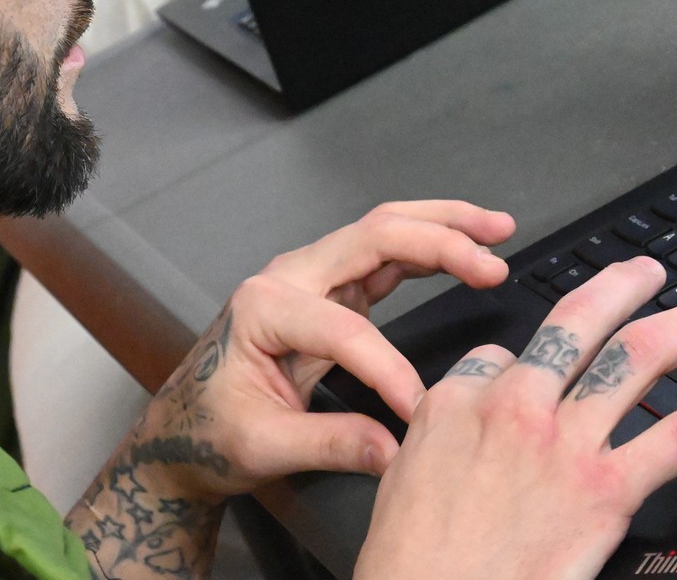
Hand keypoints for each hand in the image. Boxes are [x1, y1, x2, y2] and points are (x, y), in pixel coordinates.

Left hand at [68, 200, 513, 577]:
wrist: (180, 428)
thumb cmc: (206, 430)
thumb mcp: (262, 446)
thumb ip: (331, 444)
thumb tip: (395, 449)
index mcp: (264, 306)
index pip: (346, 328)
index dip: (390, 369)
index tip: (421, 410)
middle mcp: (287, 278)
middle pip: (373, 236)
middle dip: (439, 240)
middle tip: (494, 259)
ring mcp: (309, 279)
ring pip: (383, 233)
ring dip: (441, 227)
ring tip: (496, 229)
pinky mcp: (329, 293)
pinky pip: (383, 257)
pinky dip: (427, 248)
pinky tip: (463, 249)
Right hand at [354, 257, 676, 579]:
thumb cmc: (412, 558)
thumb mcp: (402, 474)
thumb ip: (443, 427)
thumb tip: (475, 404)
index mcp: (458, 399)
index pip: (501, 352)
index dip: (521, 361)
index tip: (532, 371)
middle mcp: (516, 405)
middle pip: (579, 321)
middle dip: (624, 286)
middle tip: (649, 272)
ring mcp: (566, 443)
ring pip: (639, 357)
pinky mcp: (608, 490)